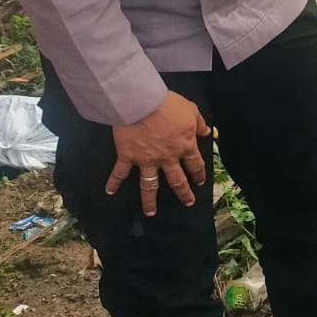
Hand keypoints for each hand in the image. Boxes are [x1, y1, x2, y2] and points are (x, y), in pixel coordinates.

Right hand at [108, 92, 210, 215]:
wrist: (141, 103)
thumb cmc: (168, 105)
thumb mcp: (191, 110)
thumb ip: (199, 123)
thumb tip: (206, 132)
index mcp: (185, 146)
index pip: (195, 165)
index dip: (199, 174)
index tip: (200, 182)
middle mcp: (167, 158)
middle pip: (177, 180)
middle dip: (183, 193)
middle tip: (187, 203)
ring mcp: (146, 160)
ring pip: (149, 185)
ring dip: (149, 201)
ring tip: (151, 213)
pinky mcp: (127, 157)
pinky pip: (120, 172)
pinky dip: (113, 182)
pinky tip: (110, 191)